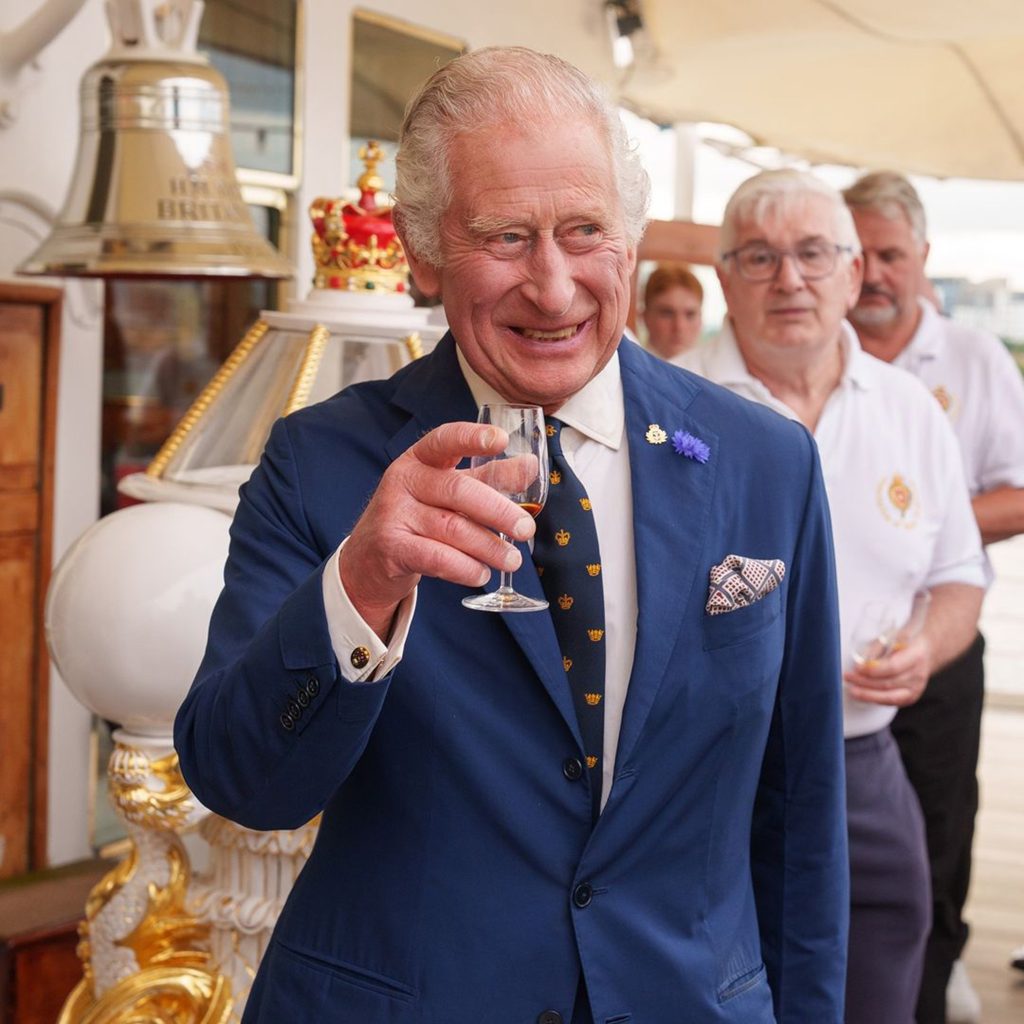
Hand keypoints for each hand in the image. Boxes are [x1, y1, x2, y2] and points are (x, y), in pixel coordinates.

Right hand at [339, 421, 536, 638]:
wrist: (368, 558)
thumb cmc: (417, 517)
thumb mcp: (448, 491)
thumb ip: (488, 478)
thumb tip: (531, 465)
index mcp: (419, 459)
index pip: (445, 439)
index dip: (473, 437)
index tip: (501, 440)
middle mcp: (403, 480)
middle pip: (458, 491)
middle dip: (499, 511)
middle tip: (526, 529)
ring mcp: (394, 513)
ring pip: (452, 528)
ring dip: (489, 547)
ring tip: (512, 560)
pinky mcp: (391, 547)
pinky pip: (437, 557)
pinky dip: (466, 568)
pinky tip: (481, 574)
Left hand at [843, 632, 931, 706]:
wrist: (925, 652)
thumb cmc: (905, 642)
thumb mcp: (891, 637)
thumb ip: (876, 650)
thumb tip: (860, 662)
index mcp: (916, 656)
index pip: (893, 667)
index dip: (873, 670)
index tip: (857, 668)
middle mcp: (918, 675)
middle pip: (888, 683)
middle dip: (865, 682)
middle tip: (849, 677)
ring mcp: (916, 688)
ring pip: (889, 696)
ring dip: (867, 694)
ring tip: (852, 689)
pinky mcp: (910, 698)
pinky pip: (890, 702)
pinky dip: (875, 699)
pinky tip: (863, 694)